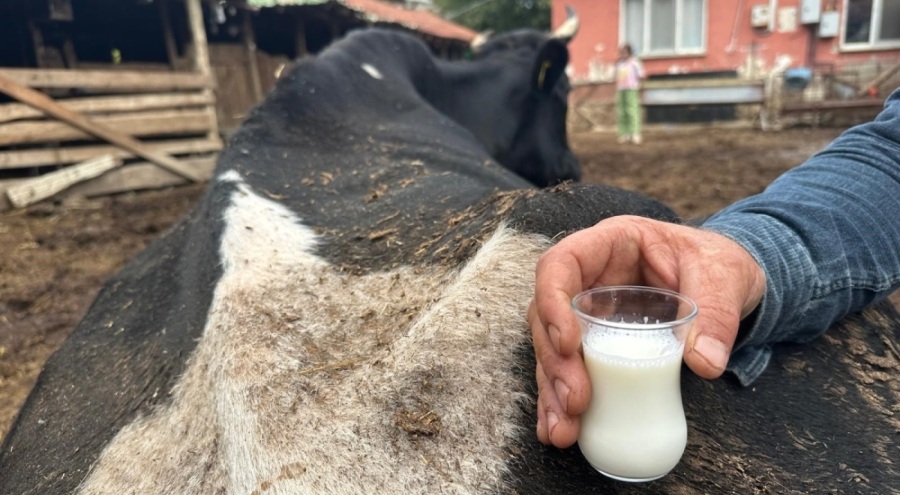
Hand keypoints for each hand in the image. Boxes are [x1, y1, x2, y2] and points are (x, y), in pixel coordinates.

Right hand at [529, 215, 765, 447]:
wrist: (727, 284)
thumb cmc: (718, 266)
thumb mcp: (725, 278)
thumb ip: (716, 314)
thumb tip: (705, 363)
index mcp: (611, 244)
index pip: (561, 263)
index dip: (553, 301)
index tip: (570, 344)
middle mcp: (588, 279)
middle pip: (547, 315)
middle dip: (555, 362)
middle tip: (575, 400)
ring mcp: (587, 314)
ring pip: (551, 350)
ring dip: (552, 391)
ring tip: (563, 430)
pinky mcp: (594, 345)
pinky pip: (569, 371)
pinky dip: (562, 402)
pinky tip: (561, 431)